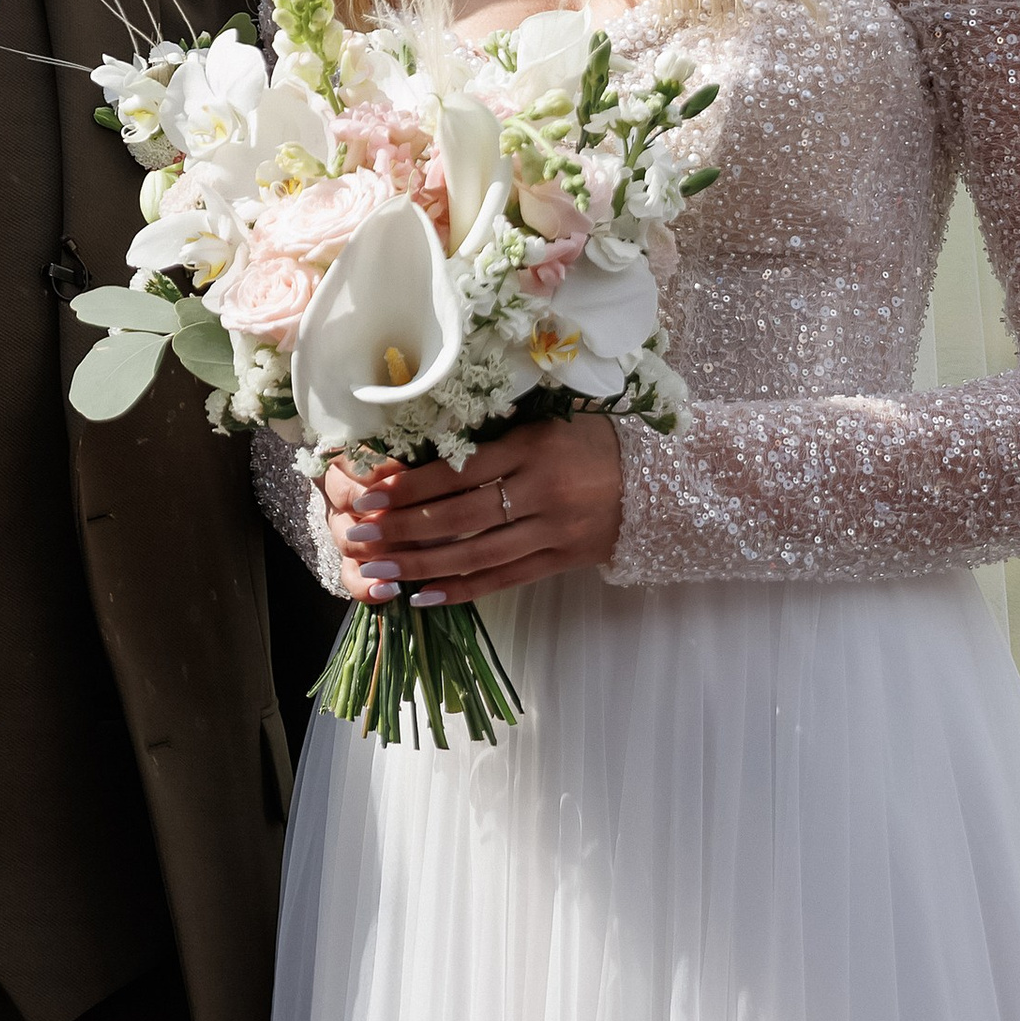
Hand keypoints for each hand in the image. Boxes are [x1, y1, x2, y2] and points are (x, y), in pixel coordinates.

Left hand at [321, 416, 622, 606]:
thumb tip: (423, 454)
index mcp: (533, 447)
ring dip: (422, 563)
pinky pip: (504, 579)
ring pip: (476, 553)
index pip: (459, 471)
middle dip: (403, 527)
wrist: (660, 480)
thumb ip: (494, 440)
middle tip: (359, 534)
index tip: (370, 492)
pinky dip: (462, 589)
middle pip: (460, 515)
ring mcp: (553, 531)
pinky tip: (423, 595)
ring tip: (379, 569)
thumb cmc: (592, 442)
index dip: (411, 485)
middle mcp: (542, 491)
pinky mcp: (562, 561)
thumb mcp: (546, 425)